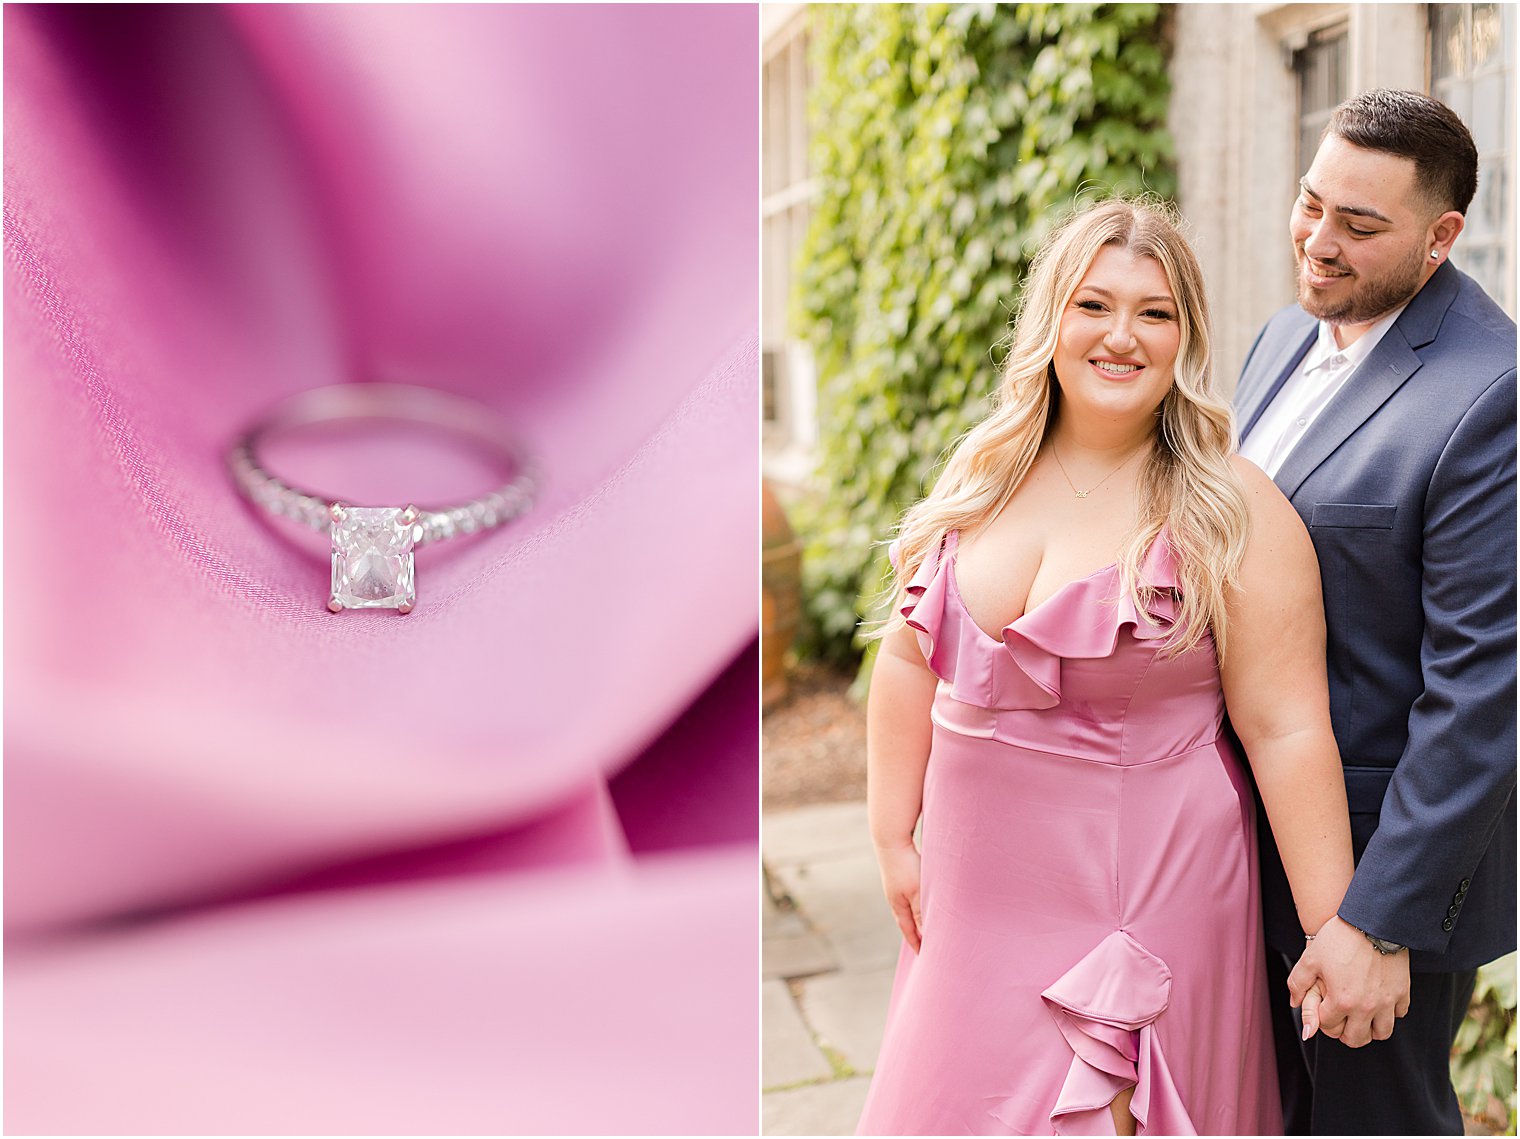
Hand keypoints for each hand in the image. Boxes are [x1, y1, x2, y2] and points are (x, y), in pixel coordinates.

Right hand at [874, 843, 922, 951]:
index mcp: (898, 905)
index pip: (908, 929)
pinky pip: (911, 894)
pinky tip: (922, 898)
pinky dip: (917, 903)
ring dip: (917, 917)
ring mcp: (897, 886)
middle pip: (907, 920)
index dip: (916, 942)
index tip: (923, 955)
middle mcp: (896, 897)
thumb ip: (921, 912)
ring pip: (909, 907)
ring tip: (925, 925)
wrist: (891, 839)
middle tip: (925, 945)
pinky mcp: (900, 874)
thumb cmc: (905, 866)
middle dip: (915, 933)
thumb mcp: (916, 892)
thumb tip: (926, 934)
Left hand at [1288, 916, 1410, 1046]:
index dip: (1321, 1019)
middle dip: (1344, 1032)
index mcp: (1341, 1001)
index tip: (1322, 1008)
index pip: (1328, 1027)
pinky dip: (1389, 1013)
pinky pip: (1399, 1015)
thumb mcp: (1310, 958)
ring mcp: (1387, 1002)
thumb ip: (1298, 984)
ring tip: (1360, 1017)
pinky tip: (1378, 1001)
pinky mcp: (1403, 993)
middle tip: (1340, 1020)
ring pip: (1381, 1034)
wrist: (1372, 921)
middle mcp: (1366, 1007)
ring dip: (1369, 1029)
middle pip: (1355, 1039)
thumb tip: (1294, 1004)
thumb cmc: (1339, 938)